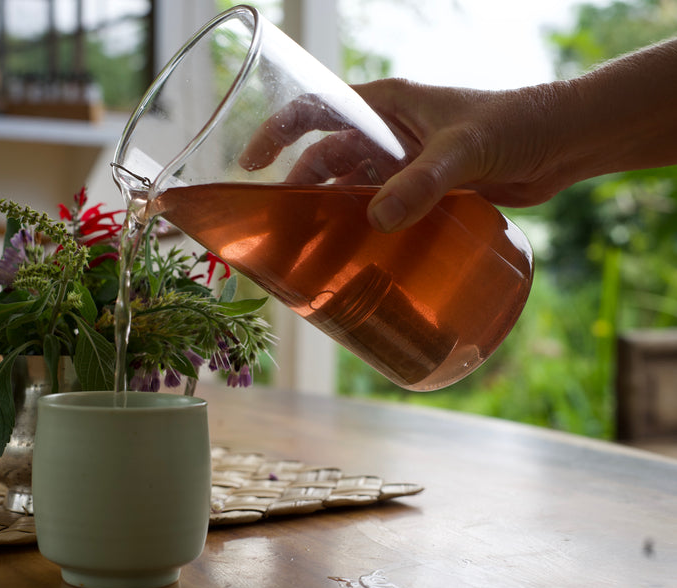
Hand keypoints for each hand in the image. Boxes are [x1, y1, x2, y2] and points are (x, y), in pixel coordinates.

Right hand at [240, 81, 570, 232]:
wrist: (562, 144)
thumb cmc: (514, 123)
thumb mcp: (464, 149)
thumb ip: (422, 182)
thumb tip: (377, 221)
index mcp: (385, 105)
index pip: (315, 109)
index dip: (277, 133)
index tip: (251, 165)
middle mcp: (388, 133)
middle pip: (326, 160)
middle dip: (301, 191)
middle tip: (280, 230)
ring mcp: (405, 164)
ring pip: (352, 191)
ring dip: (331, 217)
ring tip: (311, 252)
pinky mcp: (425, 191)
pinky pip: (382, 210)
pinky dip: (365, 230)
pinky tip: (355, 256)